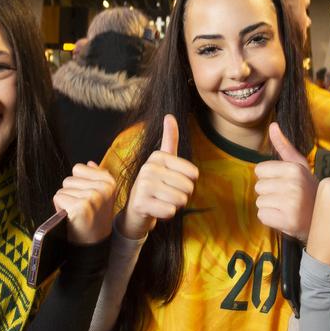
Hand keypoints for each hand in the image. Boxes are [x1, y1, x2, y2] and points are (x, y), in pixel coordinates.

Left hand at [53, 162, 117, 244]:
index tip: (86, 197)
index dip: (78, 183)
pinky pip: (58, 198)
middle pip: (69, 179)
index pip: (78, 168)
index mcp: (109, 181)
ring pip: (62, 189)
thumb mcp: (102, 197)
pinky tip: (71, 217)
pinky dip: (60, 208)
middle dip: (71, 193)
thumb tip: (89, 163)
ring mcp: (92, 196)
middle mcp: (103, 187)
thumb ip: (96, 178)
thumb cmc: (95, 221)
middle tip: (81, 208)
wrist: (93, 245)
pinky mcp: (80, 206)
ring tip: (76, 213)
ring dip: (65, 202)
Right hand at [120, 115, 198, 239]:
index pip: (194, 174)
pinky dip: (167, 215)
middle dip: (183, 196)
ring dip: (175, 206)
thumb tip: (169, 115)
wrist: (136, 210)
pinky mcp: (140, 204)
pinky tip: (156, 210)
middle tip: (167, 195)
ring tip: (162, 202)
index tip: (173, 183)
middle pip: (188, 187)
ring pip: (180, 200)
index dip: (189, 183)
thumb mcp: (164, 162)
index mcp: (157, 156)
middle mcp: (148, 168)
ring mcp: (142, 186)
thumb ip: (169, 140)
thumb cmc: (156, 185)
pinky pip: (170, 211)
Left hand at [253, 123, 317, 241]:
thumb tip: (272, 125)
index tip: (284, 184)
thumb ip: (284, 146)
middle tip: (287, 198)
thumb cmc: (308, 191)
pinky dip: (271, 219)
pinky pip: (262, 216)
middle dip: (269, 193)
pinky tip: (285, 218)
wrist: (325, 219)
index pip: (260, 170)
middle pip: (258, 187)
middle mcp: (294, 184)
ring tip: (287, 208)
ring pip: (259, 202)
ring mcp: (292, 204)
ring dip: (270, 207)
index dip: (269, 178)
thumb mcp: (300, 167)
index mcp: (295, 169)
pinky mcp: (289, 221)